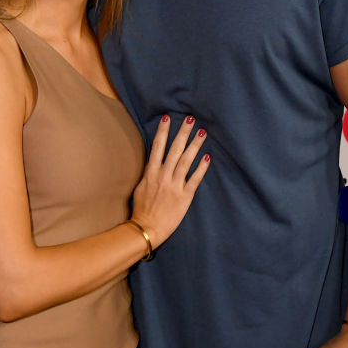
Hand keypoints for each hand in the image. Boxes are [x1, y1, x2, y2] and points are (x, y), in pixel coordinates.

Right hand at [130, 115, 209, 248]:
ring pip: (186, 161)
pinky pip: (195, 179)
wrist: (146, 229)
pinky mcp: (184, 197)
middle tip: (190, 119)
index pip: (157, 147)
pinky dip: (201, 167)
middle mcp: (163, 176)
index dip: (163, 131)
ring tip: (202, 133)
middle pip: (175, 149)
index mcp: (151, 173)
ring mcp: (174, 186)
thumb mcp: (140, 187)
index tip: (167, 118)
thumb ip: (149, 174)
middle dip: (182, 133)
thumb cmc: (141, 209)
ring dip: (195, 145)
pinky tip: (207, 156)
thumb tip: (153, 163)